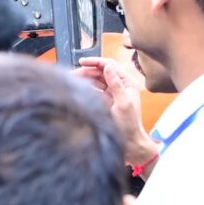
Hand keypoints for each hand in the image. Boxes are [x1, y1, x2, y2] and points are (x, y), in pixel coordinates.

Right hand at [73, 51, 157, 173]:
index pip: (110, 65)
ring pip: (97, 80)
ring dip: (85, 78)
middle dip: (87, 71)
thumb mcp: (122, 102)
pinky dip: (87, 87)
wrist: (130, 142)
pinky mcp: (107, 100)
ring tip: (73, 79)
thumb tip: (108, 66)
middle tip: (73, 74)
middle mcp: (121, 86)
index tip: (83, 62)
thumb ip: (115, 84)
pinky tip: (79, 88)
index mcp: (128, 83)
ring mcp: (113, 93)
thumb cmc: (129, 125)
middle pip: (102, 72)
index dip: (96, 62)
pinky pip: (95, 90)